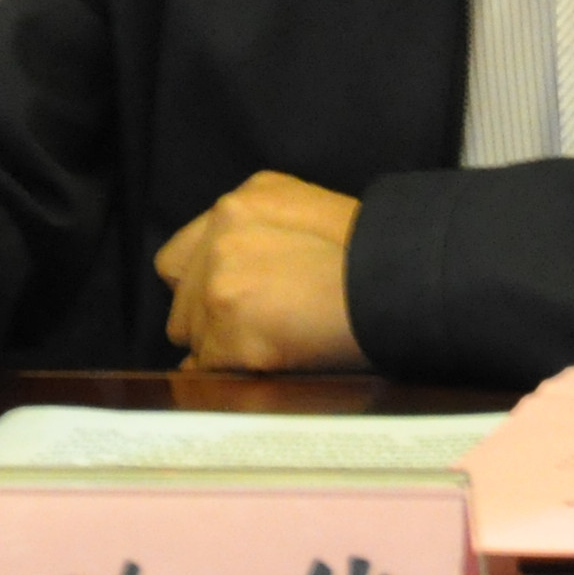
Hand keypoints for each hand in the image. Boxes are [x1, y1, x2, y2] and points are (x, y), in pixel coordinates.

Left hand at [154, 171, 366, 371]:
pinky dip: (231, 372)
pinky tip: (264, 365)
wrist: (393, 286)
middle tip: (257, 329)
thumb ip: (260, 234)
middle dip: (209, 318)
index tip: (229, 302)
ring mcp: (219, 279)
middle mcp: (221, 231)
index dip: (201, 286)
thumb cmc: (368, 257)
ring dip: (221, 346)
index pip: (180, 256)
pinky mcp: (226, 326)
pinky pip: (206, 366)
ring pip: (191, 334)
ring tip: (270, 345)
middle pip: (181, 298)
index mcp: (243, 202)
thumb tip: (233, 282)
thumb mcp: (310, 214)